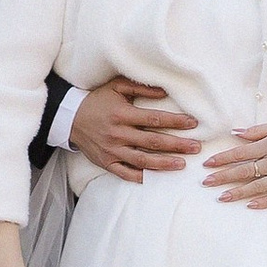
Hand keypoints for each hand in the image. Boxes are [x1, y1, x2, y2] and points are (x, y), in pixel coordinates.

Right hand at [70, 77, 203, 182]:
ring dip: (164, 163)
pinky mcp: (106, 162)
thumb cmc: (97, 101)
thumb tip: (165, 92)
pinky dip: (140, 177)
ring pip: (142, 161)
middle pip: (152, 142)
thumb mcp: (116, 87)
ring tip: (182, 165)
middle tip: (196, 148)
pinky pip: (125, 173)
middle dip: (177, 145)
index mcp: (122, 115)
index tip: (193, 123)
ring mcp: (112, 150)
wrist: (69, 117)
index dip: (175, 121)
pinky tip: (155, 179)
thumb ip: (140, 88)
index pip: (154, 119)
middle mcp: (118, 134)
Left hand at [204, 119, 266, 213]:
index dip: (223, 158)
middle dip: (223, 177)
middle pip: (244, 171)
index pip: (240, 153)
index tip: (207, 164)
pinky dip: (263, 202)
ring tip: (221, 198)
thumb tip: (235, 132)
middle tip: (206, 183)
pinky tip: (250, 206)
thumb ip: (257, 130)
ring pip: (257, 187)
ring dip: (238, 193)